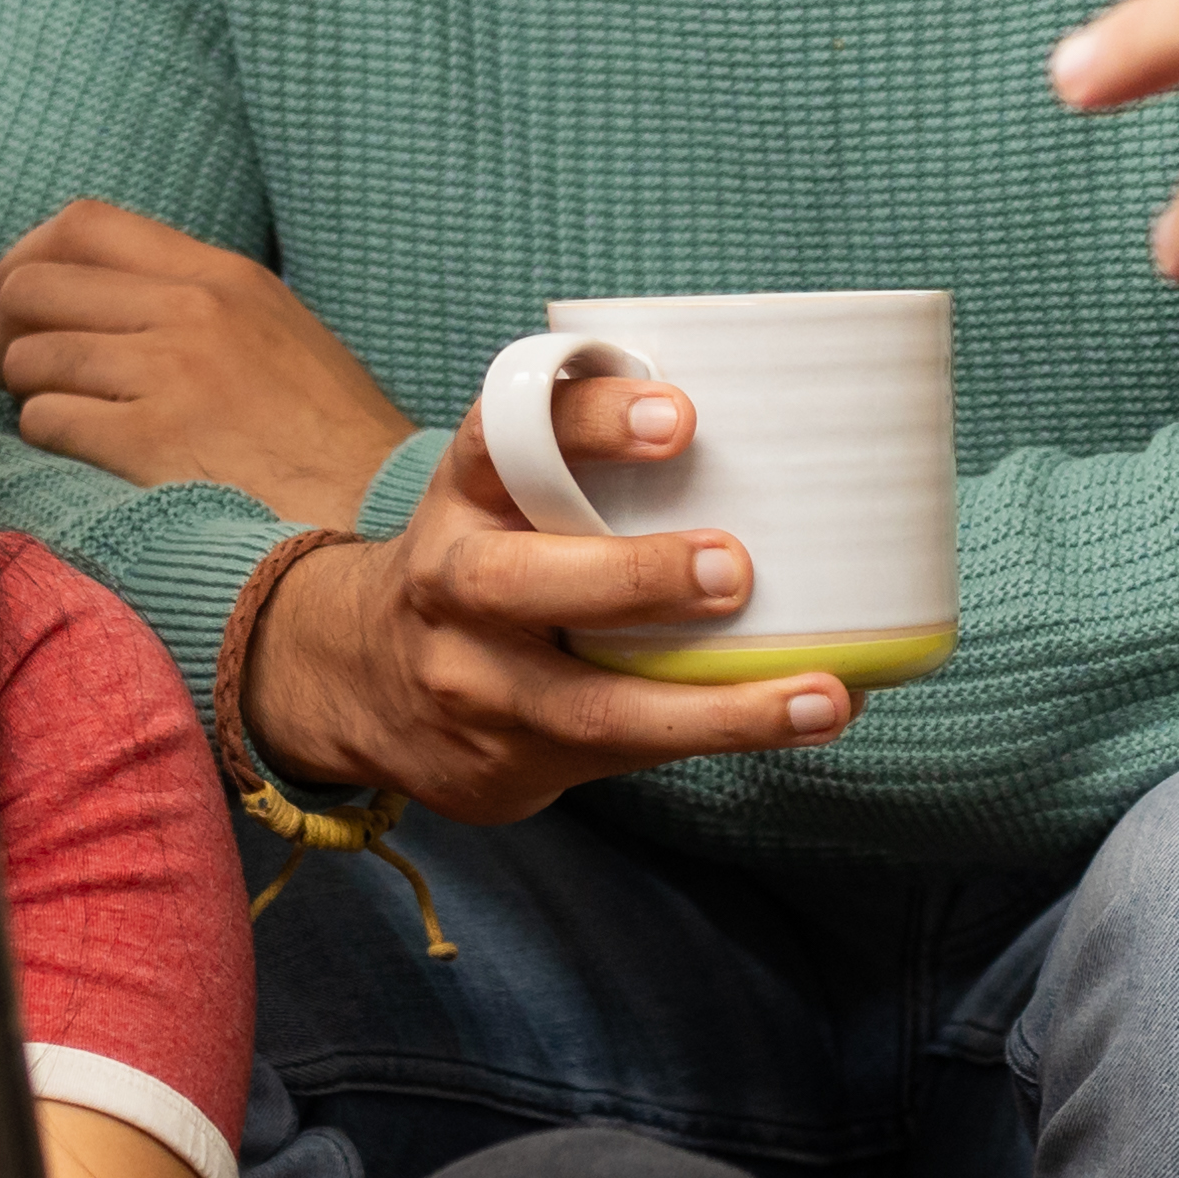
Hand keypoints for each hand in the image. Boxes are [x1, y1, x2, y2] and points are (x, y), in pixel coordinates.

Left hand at [0, 204, 413, 522]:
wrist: (377, 509)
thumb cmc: (330, 434)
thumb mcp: (278, 330)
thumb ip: (197, 299)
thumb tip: (98, 296)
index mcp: (221, 274)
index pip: (82, 224)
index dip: (25, 257)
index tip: (14, 302)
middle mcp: (192, 310)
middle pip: (34, 283)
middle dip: (2, 327)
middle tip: (15, 367)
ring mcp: (171, 374)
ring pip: (30, 355)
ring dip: (22, 388)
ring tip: (53, 410)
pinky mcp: (153, 444)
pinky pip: (48, 420)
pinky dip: (44, 435)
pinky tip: (79, 451)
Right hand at [242, 371, 862, 822]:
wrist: (361, 681)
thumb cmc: (490, 560)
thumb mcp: (508, 494)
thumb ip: (591, 460)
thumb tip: (780, 432)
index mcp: (467, 494)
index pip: (507, 437)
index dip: (591, 421)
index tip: (680, 415)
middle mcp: (452, 584)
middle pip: (518, 580)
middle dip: (631, 577)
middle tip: (732, 564)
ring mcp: (473, 686)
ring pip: (586, 706)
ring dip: (714, 708)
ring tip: (817, 697)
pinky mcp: (505, 763)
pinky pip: (622, 756)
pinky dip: (719, 738)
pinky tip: (805, 721)